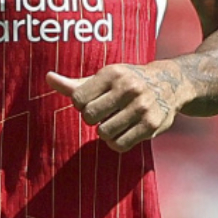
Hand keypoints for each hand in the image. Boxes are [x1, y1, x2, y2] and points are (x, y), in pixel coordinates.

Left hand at [46, 62, 183, 151]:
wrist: (170, 84)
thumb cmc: (127, 81)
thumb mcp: (103, 77)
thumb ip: (74, 83)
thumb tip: (47, 77)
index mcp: (113, 73)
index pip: (78, 98)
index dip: (81, 105)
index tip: (92, 102)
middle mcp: (128, 88)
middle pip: (90, 116)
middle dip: (93, 119)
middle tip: (103, 113)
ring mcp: (141, 107)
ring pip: (104, 133)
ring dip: (105, 132)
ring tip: (114, 122)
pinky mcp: (151, 125)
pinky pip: (120, 145)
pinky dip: (116, 143)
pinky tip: (123, 132)